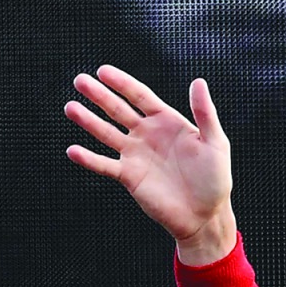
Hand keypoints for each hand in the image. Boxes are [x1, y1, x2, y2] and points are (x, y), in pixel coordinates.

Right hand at [65, 65, 236, 265]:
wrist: (206, 215)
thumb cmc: (215, 179)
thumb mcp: (215, 143)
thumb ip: (205, 114)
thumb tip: (198, 82)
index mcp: (167, 122)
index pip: (140, 97)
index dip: (122, 83)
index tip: (103, 71)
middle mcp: (148, 135)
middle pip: (118, 110)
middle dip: (99, 95)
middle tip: (80, 81)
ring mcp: (136, 155)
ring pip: (106, 133)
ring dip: (88, 121)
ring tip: (70, 108)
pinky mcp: (129, 176)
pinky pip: (104, 165)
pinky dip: (88, 159)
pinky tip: (73, 150)